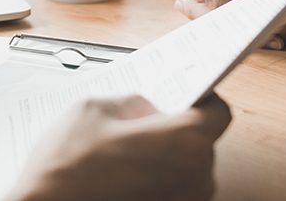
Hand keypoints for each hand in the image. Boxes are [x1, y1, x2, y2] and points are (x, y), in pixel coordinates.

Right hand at [8, 94, 230, 200]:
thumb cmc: (66, 168)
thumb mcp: (93, 110)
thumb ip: (129, 103)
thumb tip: (146, 108)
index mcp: (182, 143)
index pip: (219, 113)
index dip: (205, 99)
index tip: (191, 94)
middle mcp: (191, 180)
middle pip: (202, 142)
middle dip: (177, 128)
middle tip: (148, 119)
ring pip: (188, 170)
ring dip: (167, 156)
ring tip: (131, 147)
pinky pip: (172, 190)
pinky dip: (158, 177)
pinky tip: (127, 170)